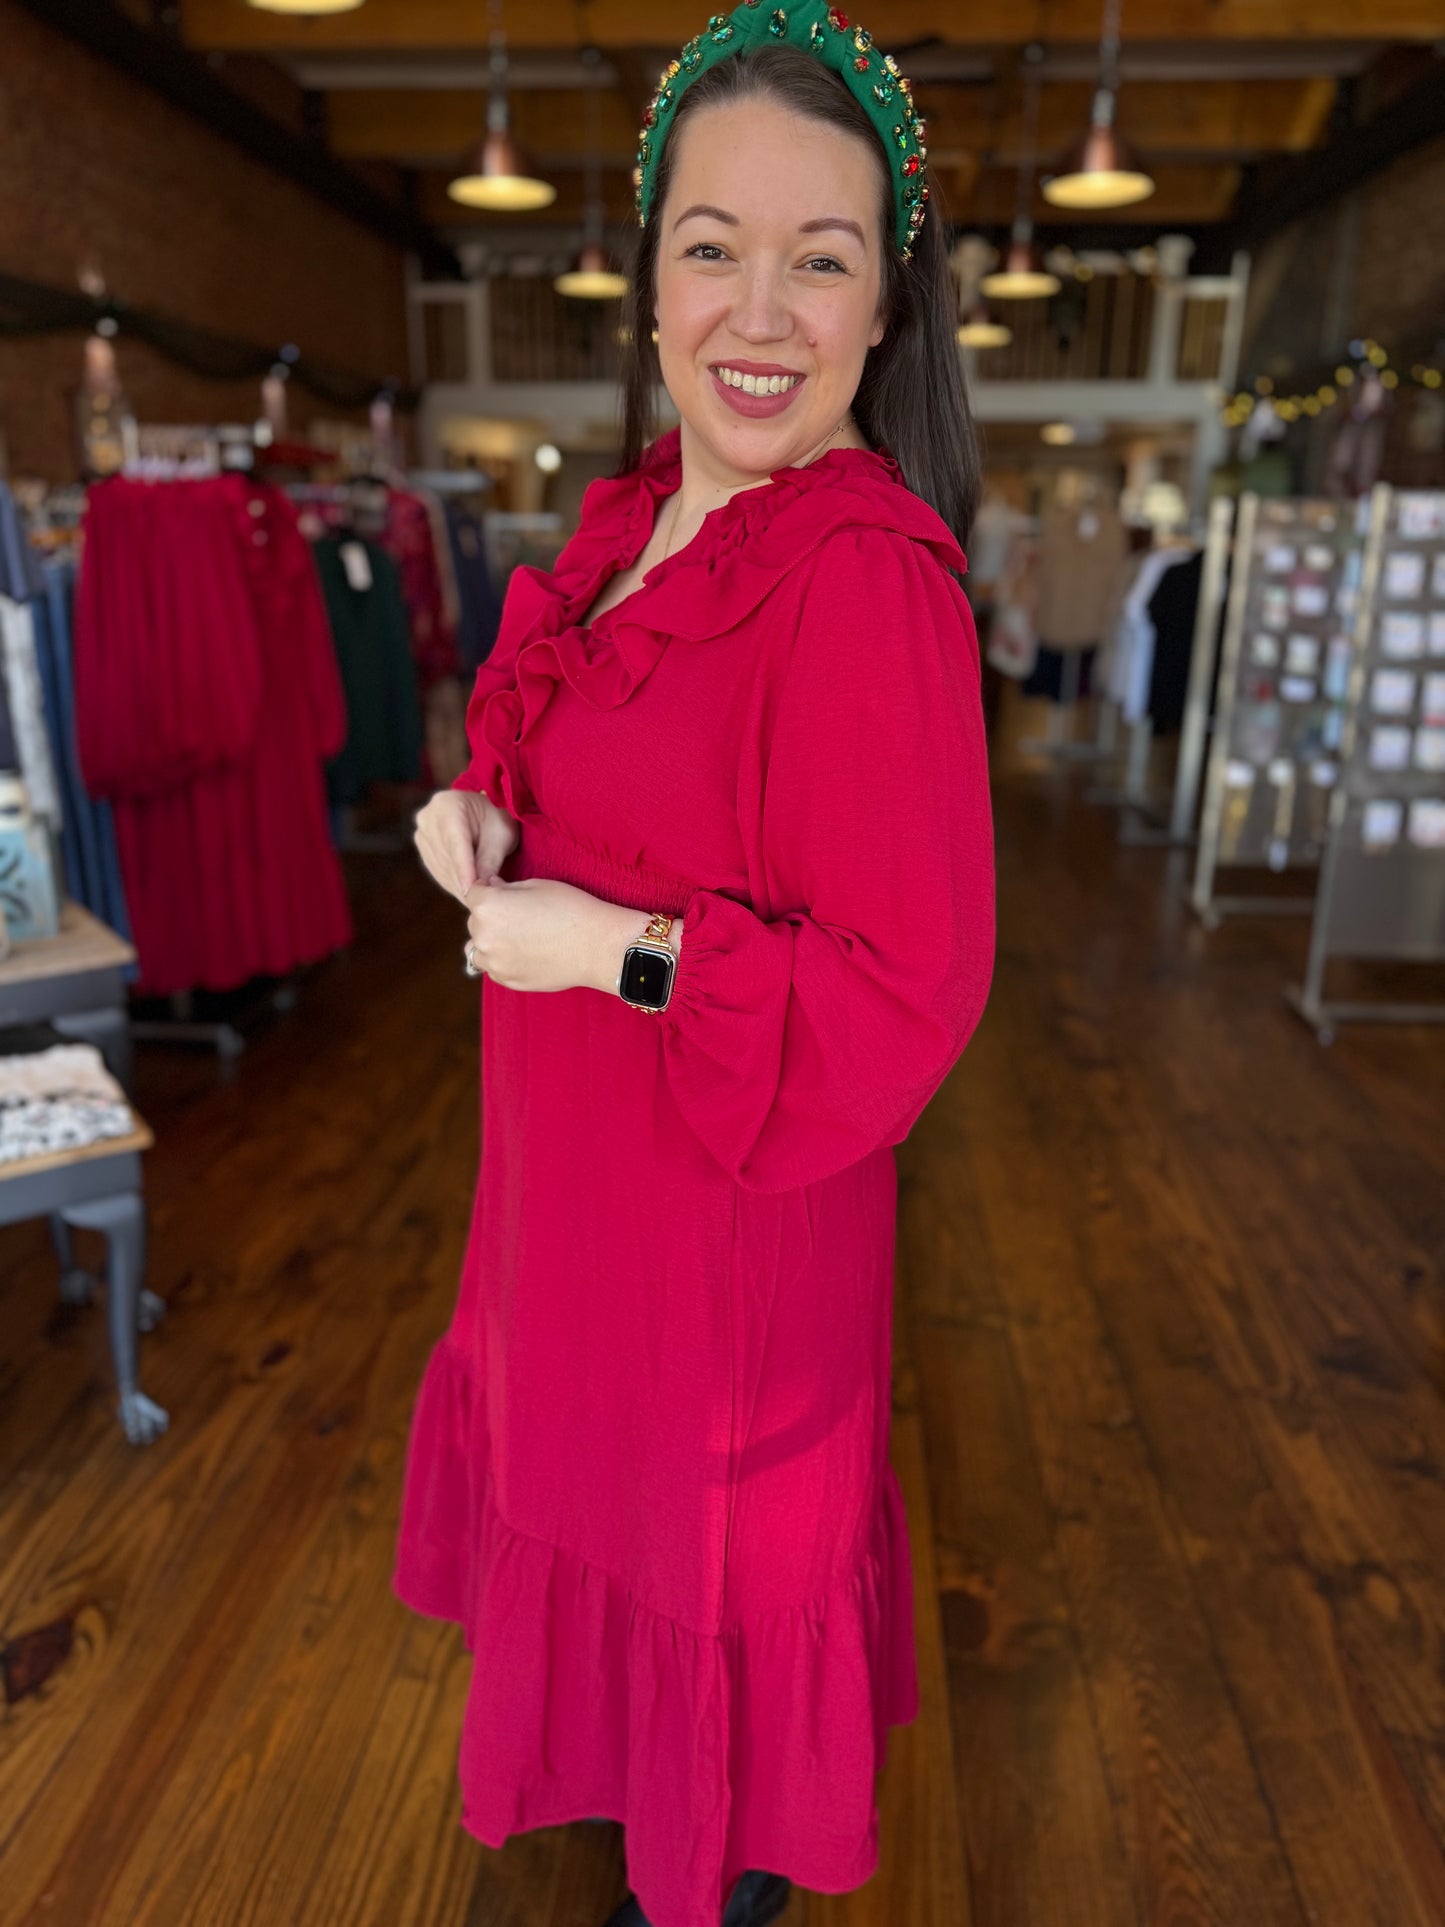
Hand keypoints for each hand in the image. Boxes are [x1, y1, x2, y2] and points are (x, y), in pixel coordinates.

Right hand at [414, 789, 519, 902]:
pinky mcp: (422, 847)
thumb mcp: (502, 834)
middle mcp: (428, 817)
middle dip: (465, 883)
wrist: (482, 809)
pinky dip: (453, 883)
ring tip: (479, 900)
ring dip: (459, 886)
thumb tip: (479, 889)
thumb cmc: (497, 816)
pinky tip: (468, 892)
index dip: (464, 871)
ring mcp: (422, 832)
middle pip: (447, 858)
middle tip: (483, 904)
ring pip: (441, 868)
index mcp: (448, 805)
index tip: (471, 893)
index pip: (456, 844)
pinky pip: (437, 870)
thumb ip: (490, 860)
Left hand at [463, 878, 640, 994]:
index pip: (473, 892)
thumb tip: (490, 888)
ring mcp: (494, 962)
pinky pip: (493, 968)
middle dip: (490, 914)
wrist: (597, 946)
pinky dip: (502, 960)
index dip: (489, 888)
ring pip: (478, 948)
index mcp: (488, 907)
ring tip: (519, 935)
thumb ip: (505, 888)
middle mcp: (483, 936)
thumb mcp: (535, 885)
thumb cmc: (570, 908)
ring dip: (491, 940)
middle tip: (519, 913)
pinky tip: (526, 952)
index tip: (503, 889)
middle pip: (474, 921)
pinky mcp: (508, 981)